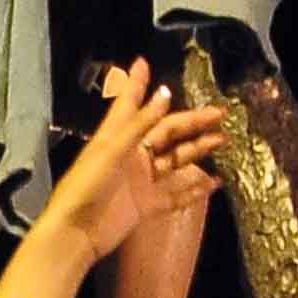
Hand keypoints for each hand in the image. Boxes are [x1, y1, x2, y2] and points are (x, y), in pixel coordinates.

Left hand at [34, 63, 224, 266]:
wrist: (75, 235)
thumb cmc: (85, 188)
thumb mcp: (112, 151)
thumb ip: (140, 124)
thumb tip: (164, 94)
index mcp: (117, 138)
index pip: (132, 103)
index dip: (139, 84)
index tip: (144, 62)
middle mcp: (131, 155)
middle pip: (166, 132)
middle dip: (192, 122)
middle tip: (218, 113)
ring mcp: (140, 181)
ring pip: (175, 160)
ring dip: (197, 149)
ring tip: (222, 140)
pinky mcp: (146, 205)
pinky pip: (176, 194)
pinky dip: (195, 188)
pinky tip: (215, 181)